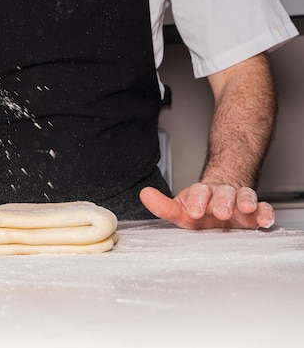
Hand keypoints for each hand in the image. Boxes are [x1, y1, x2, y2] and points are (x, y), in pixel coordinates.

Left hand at [140, 183, 275, 229]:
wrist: (221, 206)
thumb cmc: (200, 210)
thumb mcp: (180, 210)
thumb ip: (162, 205)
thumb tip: (144, 194)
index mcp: (201, 194)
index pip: (198, 191)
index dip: (196, 199)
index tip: (194, 210)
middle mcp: (221, 195)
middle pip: (222, 192)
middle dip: (221, 200)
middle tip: (220, 211)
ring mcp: (239, 201)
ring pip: (244, 195)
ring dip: (245, 201)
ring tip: (244, 208)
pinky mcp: (255, 212)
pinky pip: (263, 208)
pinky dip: (265, 212)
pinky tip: (264, 220)